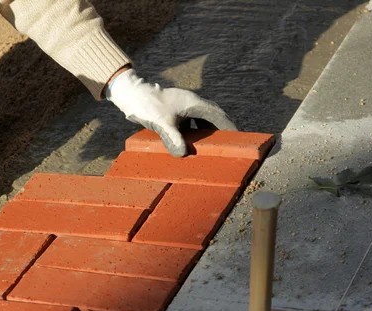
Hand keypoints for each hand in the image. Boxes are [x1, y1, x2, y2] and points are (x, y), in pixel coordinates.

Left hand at [107, 69, 236, 156]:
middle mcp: (192, 102)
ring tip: (214, 144)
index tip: (238, 136)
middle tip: (230, 142)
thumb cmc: (148, 106)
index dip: (228, 126)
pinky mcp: (176, 109)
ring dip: (208, 130)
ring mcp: (184, 105)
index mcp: (194, 102)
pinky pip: (191, 120)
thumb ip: (173, 138)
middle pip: (212, 115)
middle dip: (221, 129)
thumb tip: (183, 154)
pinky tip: (192, 141)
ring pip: (202, 118)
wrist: (133, 95)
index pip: (217, 114)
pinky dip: (195, 130)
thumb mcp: (162, 124)